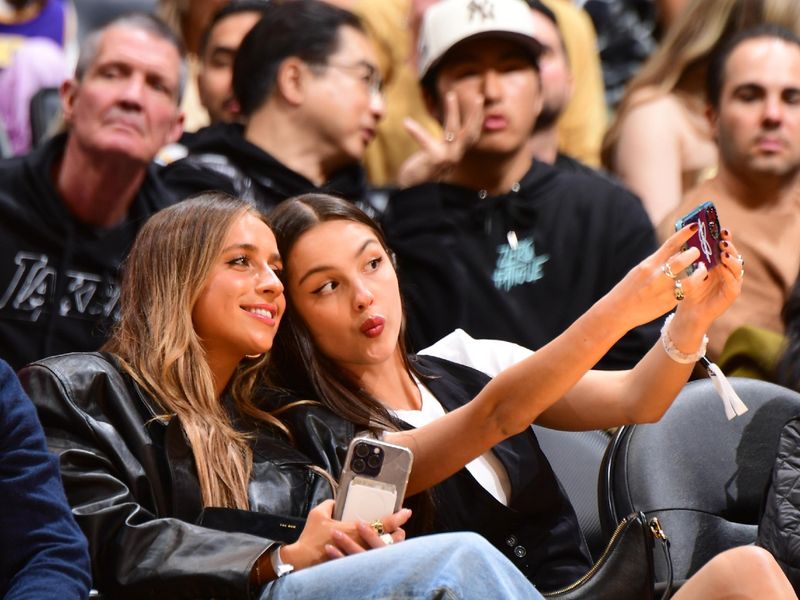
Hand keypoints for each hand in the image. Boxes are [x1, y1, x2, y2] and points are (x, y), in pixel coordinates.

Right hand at [281, 500, 410, 569]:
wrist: (302, 560)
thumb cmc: (310, 538)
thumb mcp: (318, 515)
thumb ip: (329, 504)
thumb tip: (335, 502)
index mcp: (355, 529)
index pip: (383, 523)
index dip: (397, 517)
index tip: (406, 512)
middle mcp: (360, 544)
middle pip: (389, 540)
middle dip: (398, 534)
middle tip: (402, 528)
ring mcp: (357, 556)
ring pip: (382, 551)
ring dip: (390, 545)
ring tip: (395, 539)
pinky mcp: (352, 565)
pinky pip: (370, 560)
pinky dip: (377, 555)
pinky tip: (377, 552)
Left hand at [396, 91, 482, 187]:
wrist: (412, 194)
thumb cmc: (421, 173)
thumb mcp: (435, 155)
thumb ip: (444, 145)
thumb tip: (447, 132)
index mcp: (455, 154)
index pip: (471, 135)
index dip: (476, 119)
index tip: (479, 102)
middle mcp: (454, 156)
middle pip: (470, 132)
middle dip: (475, 114)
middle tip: (479, 97)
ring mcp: (446, 159)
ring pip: (454, 130)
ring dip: (453, 111)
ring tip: (450, 95)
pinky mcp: (433, 160)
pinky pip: (426, 141)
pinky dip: (416, 131)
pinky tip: (406, 122)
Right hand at [602, 224, 702, 328]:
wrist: (617, 311)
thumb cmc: (628, 289)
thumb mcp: (639, 271)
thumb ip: (657, 262)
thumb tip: (676, 252)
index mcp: (648, 265)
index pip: (670, 245)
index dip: (684, 234)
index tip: (695, 226)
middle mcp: (656, 276)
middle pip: (683, 260)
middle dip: (694, 254)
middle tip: (697, 252)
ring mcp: (663, 291)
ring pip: (691, 279)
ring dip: (699, 272)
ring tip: (701, 269)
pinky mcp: (668, 303)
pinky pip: (686, 293)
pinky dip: (692, 286)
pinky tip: (695, 284)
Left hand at [674, 228, 742, 326]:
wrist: (688, 311)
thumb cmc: (688, 289)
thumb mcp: (689, 270)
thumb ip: (693, 257)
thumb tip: (689, 236)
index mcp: (719, 263)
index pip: (725, 247)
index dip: (725, 238)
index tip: (721, 229)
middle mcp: (728, 271)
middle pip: (733, 255)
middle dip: (729, 247)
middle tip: (722, 240)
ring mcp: (731, 282)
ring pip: (737, 268)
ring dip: (731, 260)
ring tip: (723, 254)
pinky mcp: (731, 295)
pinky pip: (734, 284)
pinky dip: (729, 276)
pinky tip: (723, 270)